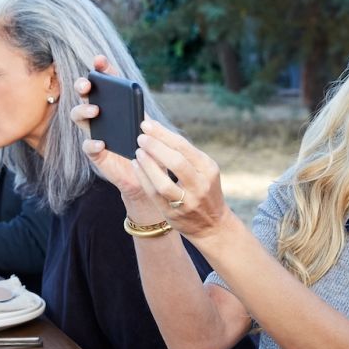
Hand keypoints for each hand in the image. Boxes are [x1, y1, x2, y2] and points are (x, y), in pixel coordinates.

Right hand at [68, 56, 165, 223]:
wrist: (147, 173)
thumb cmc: (147, 145)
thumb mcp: (149, 125)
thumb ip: (142, 113)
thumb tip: (136, 101)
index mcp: (114, 103)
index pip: (105, 80)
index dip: (101, 68)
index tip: (99, 59)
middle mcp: (100, 114)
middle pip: (84, 94)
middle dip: (82, 85)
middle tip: (87, 85)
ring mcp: (95, 132)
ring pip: (78, 116)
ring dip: (83, 110)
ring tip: (95, 110)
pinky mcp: (95, 153)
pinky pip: (88, 146)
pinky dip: (93, 143)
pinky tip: (102, 142)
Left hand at [134, 119, 233, 240]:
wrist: (212, 224)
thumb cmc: (204, 189)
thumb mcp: (204, 170)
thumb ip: (184, 153)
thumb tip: (158, 132)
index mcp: (208, 168)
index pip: (184, 146)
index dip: (163, 134)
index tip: (148, 124)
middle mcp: (200, 184)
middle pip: (175, 162)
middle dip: (155, 146)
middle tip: (141, 137)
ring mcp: (186, 201)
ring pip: (163, 182)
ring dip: (148, 164)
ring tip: (138, 151)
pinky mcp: (173, 213)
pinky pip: (154, 194)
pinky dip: (143, 178)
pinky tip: (136, 166)